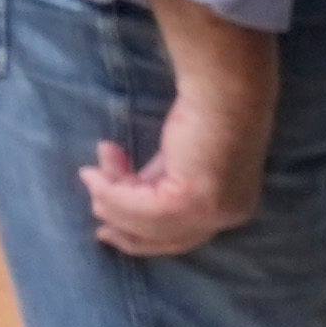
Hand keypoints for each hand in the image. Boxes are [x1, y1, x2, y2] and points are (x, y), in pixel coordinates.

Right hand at [75, 5, 279, 259]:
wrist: (225, 88)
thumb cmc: (204, 112)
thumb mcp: (178, 159)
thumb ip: (157, 183)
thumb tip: (119, 196)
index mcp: (233, 207)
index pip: (182, 238)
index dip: (143, 238)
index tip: (110, 230)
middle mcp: (229, 216)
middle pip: (162, 238)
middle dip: (122, 223)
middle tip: (93, 206)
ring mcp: (213, 211)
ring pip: (145, 223)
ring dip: (110, 199)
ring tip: (91, 172)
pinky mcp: (192, 200)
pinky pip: (137, 208)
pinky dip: (110, 192)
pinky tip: (95, 171)